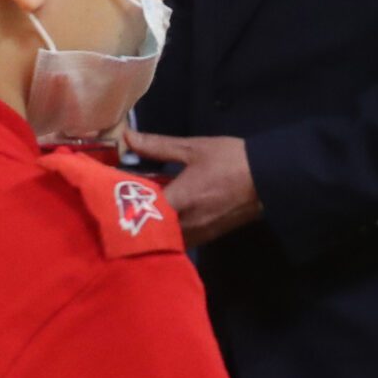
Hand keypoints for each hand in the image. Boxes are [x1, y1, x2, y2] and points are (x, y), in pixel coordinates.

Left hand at [122, 132, 261, 245]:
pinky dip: (165, 232)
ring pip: (161, 238)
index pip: (139, 211)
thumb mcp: (194, 148)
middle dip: (132, 218)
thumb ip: (158, 146)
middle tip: (118, 203)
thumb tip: (128, 137)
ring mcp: (196, 235)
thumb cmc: (230, 161)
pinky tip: (161, 217)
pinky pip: (177, 240)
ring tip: (137, 210)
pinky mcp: (206, 238)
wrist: (269, 179)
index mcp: (180, 200)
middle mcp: (185, 224)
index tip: (108, 192)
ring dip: (148, 227)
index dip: (121, 203)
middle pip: (146, 229)